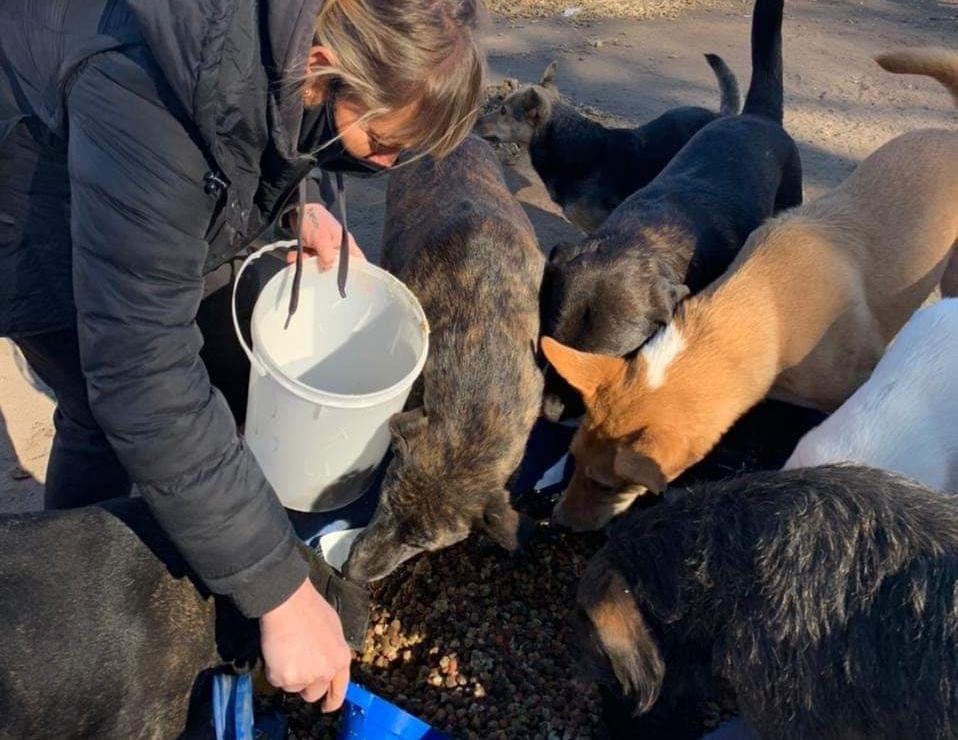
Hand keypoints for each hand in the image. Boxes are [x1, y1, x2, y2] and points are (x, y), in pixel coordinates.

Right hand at [260, 578, 351, 709]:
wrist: (289, 603)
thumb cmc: (309, 608)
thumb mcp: (333, 629)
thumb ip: (331, 651)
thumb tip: (325, 661)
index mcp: (341, 659)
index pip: (339, 691)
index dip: (332, 701)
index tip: (326, 706)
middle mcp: (326, 672)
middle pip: (314, 694)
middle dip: (304, 684)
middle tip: (296, 665)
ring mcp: (306, 677)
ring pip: (293, 688)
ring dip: (288, 674)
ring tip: (287, 649)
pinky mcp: (286, 678)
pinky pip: (277, 681)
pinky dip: (274, 670)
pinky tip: (278, 650)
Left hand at [287, 203, 364, 271]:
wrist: (295, 209)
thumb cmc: (313, 219)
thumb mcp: (321, 237)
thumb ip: (327, 254)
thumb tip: (328, 268)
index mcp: (345, 244)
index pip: (357, 261)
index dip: (355, 273)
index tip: (345, 282)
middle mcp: (337, 248)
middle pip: (336, 267)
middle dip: (323, 269)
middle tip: (315, 269)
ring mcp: (324, 249)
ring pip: (319, 264)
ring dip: (308, 264)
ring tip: (300, 258)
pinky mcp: (313, 249)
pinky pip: (308, 259)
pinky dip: (300, 259)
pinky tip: (293, 256)